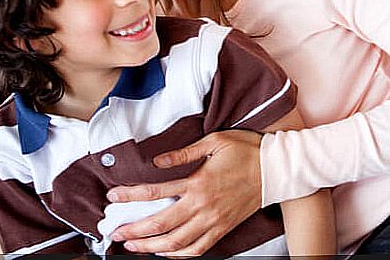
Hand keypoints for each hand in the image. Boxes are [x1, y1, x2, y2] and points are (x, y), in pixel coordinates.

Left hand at [107, 130, 261, 255]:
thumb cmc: (247, 151)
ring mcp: (213, 221)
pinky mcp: (223, 229)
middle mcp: (203, 205)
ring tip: (133, 246)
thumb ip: (184, 153)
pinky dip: (177, 255)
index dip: (130, 195)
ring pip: (176, 243)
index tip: (113, 196)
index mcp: (199, 182)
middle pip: (161, 225)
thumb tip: (157, 161)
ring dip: (150, 247)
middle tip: (115, 231)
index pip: (155, 192)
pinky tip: (165, 253)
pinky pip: (197, 249)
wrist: (276, 169)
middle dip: (134, 230)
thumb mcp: (215, 141)